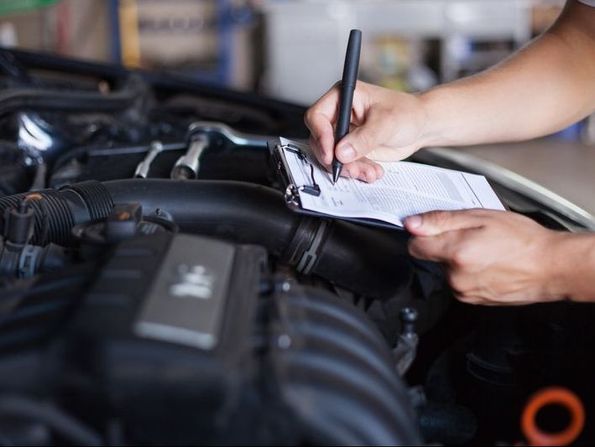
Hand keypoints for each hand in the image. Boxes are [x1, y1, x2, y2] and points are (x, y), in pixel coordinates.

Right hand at [304, 81, 428, 181]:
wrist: (421, 127)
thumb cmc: (407, 113)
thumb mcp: (386, 123)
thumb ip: (364, 138)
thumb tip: (341, 151)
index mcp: (343, 97)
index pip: (317, 116)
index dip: (321, 136)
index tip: (331, 154)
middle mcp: (340, 115)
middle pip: (321, 140)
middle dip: (335, 158)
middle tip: (350, 168)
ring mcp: (344, 134)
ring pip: (332, 156)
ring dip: (349, 168)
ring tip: (368, 172)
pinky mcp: (351, 149)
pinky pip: (345, 165)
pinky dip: (357, 172)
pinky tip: (372, 171)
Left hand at [404, 209, 569, 305]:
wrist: (552, 267)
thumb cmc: (523, 240)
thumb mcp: (480, 217)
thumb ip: (441, 220)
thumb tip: (412, 223)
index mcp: (455, 253)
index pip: (415, 247)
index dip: (422, 234)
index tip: (433, 229)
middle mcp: (456, 277)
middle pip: (433, 258)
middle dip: (447, 245)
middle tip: (474, 236)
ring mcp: (465, 291)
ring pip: (448, 271)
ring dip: (460, 260)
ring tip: (486, 250)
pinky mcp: (474, 300)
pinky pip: (461, 282)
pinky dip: (470, 273)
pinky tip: (490, 264)